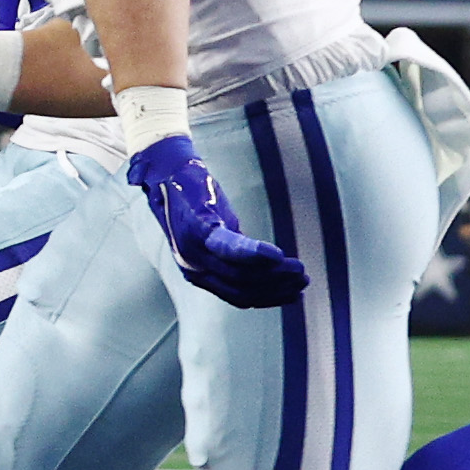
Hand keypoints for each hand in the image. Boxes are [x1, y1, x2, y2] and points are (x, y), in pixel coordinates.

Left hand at [127, 134, 309, 307]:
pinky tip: (276, 255)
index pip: (238, 298)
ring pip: (239, 273)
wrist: (166, 170)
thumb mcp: (215, 234)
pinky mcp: (199, 228)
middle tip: (303, 280)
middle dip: (277, 288)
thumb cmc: (195, 203)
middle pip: (241, 289)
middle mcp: (194, 267)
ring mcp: (195, 249)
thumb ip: (233, 254)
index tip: (295, 295)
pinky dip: (254, 254)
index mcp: (199, 273)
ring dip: (274, 273)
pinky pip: (229, 248)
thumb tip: (265, 266)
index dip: (270, 299)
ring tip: (298, 269)